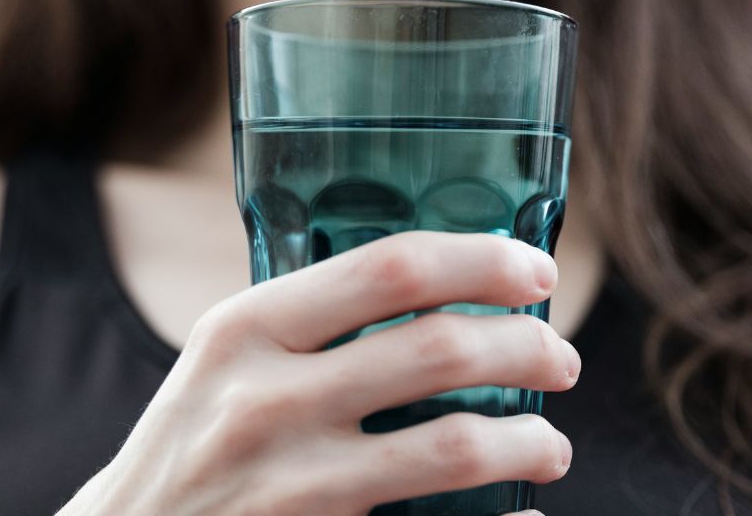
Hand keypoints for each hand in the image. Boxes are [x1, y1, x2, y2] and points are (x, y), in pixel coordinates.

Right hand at [56, 230, 578, 515]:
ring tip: (551, 443)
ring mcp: (287, 485)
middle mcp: (264, 401)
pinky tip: (518, 514)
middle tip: (560, 357)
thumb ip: (308, 323)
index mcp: (245, 331)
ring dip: (528, 440)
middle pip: (439, 350)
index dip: (483, 261)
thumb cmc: (190, 448)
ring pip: (452, 447)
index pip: (391, 268)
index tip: (536, 270)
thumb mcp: (225, 362)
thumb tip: (442, 285)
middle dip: (527, 347)